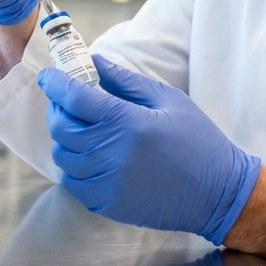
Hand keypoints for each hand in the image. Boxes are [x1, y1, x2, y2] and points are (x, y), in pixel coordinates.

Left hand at [37, 55, 261, 245]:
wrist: (218, 193)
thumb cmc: (198, 141)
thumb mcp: (167, 100)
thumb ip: (125, 80)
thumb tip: (94, 61)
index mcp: (127, 122)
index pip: (73, 98)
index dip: (55, 83)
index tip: (48, 76)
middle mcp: (111, 154)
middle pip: (61, 128)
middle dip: (57, 109)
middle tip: (67, 101)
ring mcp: (107, 183)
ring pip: (62, 157)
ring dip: (64, 139)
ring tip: (81, 129)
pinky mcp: (108, 205)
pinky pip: (73, 183)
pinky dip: (73, 166)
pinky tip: (89, 156)